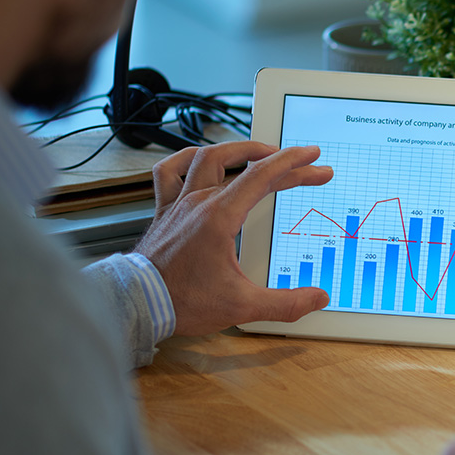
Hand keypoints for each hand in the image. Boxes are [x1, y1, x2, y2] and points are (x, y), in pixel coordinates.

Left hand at [135, 141, 333, 335]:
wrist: (137, 304)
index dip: (293, 163)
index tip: (312, 157)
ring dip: (238, 149)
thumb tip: (317, 298)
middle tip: (303, 162)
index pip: (263, 176)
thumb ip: (285, 303)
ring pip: (208, 157)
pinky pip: (170, 171)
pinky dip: (187, 158)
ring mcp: (180, 203)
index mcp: (219, 217)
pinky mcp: (166, 211)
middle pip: (244, 163)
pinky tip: (199, 158)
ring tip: (259, 150)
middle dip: (279, 158)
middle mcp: (199, 202)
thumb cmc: (181, 301)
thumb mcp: (242, 306)